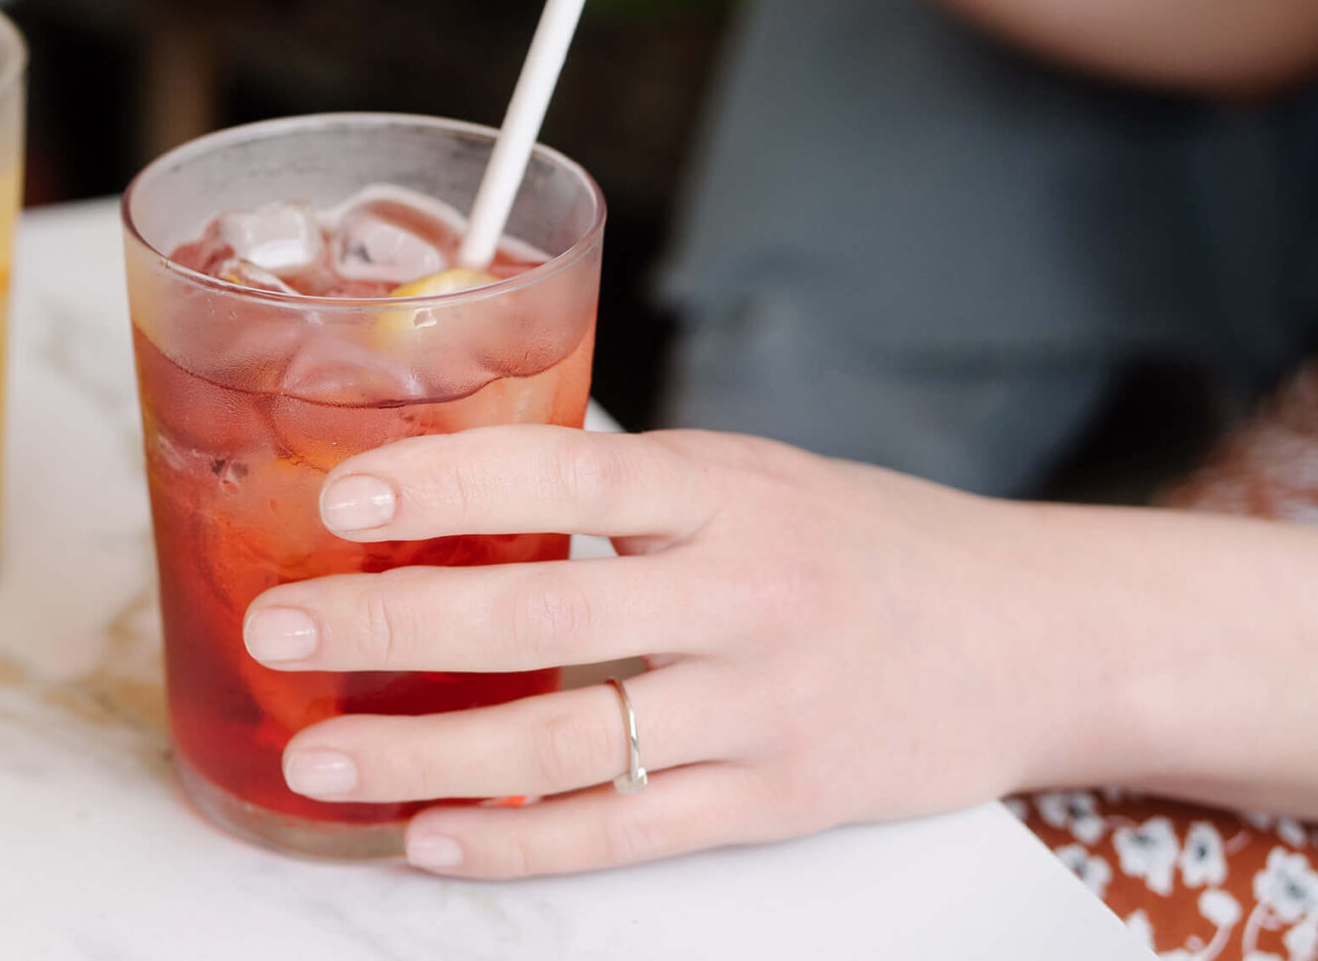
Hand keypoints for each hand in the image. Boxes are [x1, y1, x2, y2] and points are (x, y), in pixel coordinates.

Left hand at [241, 425, 1063, 876]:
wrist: (1037, 634)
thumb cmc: (863, 541)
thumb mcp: (752, 475)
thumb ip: (625, 492)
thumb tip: (450, 489)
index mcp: (726, 489)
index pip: (569, 479)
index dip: (450, 484)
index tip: (343, 496)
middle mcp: (744, 592)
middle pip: (543, 618)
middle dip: (392, 625)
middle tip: (280, 625)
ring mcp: (764, 705)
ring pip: (568, 744)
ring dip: (426, 755)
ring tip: (318, 756)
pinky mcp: (781, 799)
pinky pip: (631, 829)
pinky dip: (525, 842)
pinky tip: (435, 838)